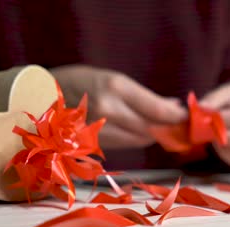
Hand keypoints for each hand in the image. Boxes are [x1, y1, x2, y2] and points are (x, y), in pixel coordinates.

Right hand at [51, 65, 186, 148]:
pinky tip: (141, 131)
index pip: (156, 109)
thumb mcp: (113, 78)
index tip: (188, 116)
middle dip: (167, 127)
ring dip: (153, 134)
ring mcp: (100, 129)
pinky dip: (137, 139)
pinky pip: (126, 145)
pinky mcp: (95, 144)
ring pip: (140, 139)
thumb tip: (174, 106)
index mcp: (115, 87)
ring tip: (162, 126)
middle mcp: (109, 110)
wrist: (41, 97)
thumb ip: (144, 96)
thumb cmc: (80, 81)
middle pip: (151, 128)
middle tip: (179, 124)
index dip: (176, 116)